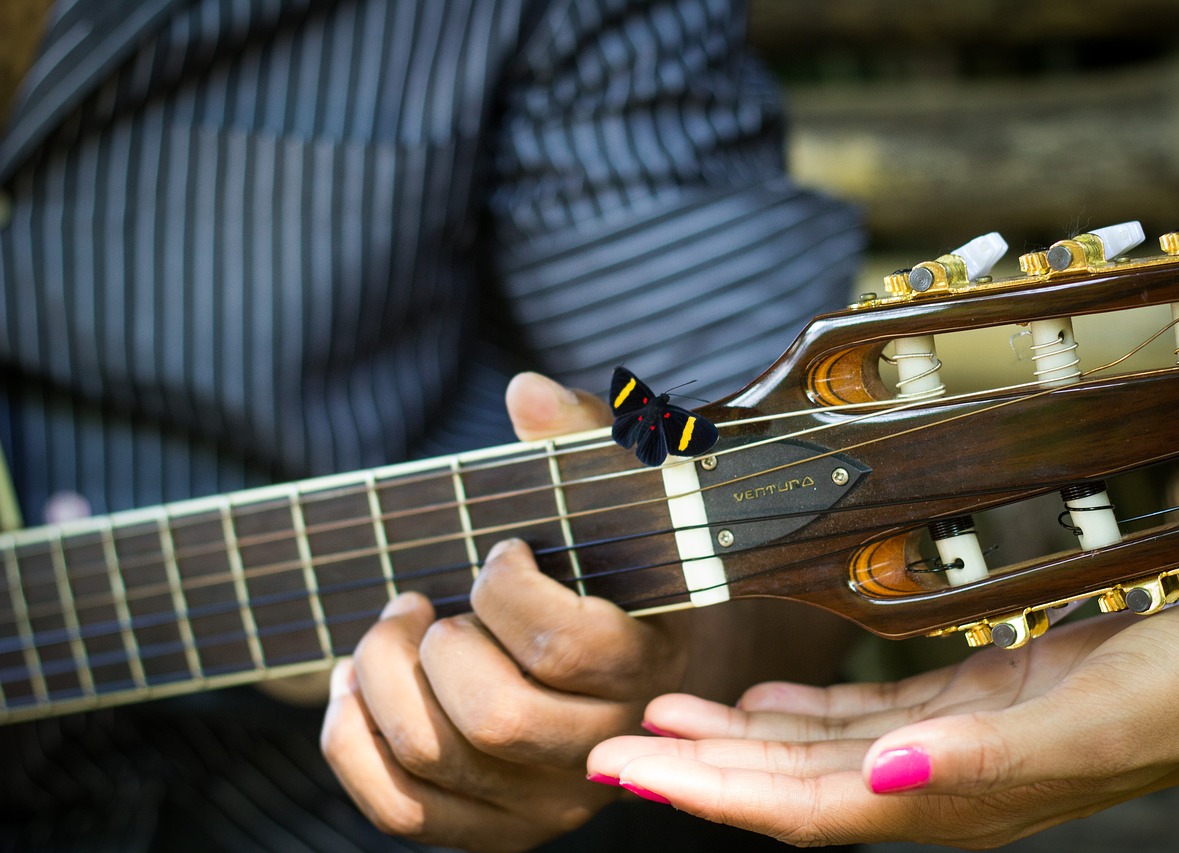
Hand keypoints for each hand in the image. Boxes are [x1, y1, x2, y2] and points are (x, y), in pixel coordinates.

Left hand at [322, 372, 689, 851]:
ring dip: (382, 682)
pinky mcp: (498, 828)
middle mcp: (604, 745)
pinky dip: (352, 747)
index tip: (498, 552)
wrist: (650, 663)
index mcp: (644, 663)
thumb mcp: (617, 496)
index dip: (506, 588)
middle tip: (421, 600)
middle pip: (496, 717)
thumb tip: (525, 391)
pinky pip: (403, 812)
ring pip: (440, 761)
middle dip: (434, 644)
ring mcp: (549, 798)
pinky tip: (353, 689)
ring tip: (386, 632)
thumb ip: (582, 440)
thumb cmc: (620, 572)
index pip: (564, 646)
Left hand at [587, 592, 1178, 848]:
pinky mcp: (957, 713)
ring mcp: (940, 751)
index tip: (622, 768)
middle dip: (692, 770)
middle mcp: (928, 784)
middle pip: (782, 788)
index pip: (793, 808)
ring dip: (730, 743)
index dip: (704, 792)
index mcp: (943, 795)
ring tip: (659, 716)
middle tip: (607, 745)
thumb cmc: (1170, 691)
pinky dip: (796, 718)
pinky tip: (758, 703)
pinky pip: (853, 724)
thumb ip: (981, 757)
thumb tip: (886, 777)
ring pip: (807, 757)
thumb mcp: (1080, 718)